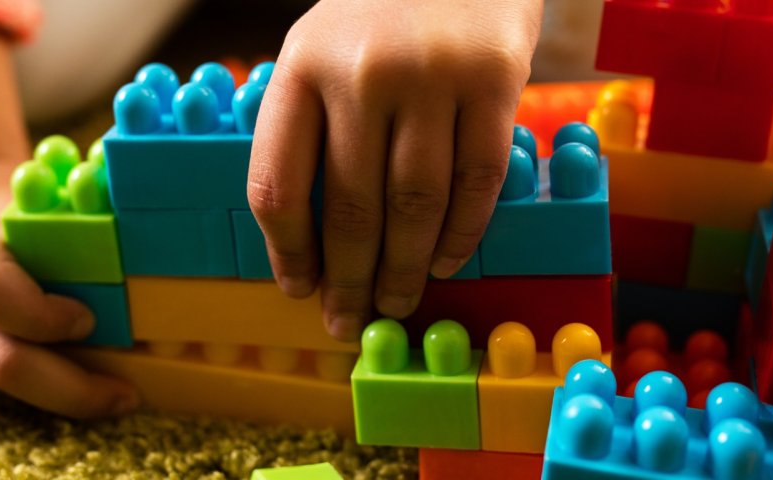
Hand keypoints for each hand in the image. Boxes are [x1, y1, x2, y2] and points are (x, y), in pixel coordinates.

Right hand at [0, 161, 138, 417]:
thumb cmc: (22, 233)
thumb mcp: (53, 224)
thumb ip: (88, 253)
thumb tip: (153, 291)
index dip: (39, 315)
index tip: (89, 323)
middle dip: (67, 387)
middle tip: (121, 394)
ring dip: (5, 397)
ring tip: (55, 389)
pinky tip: (6, 394)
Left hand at [248, 0, 543, 340]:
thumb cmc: (382, 10)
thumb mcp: (321, 47)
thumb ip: (308, 123)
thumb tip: (304, 234)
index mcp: (300, 67)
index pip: (278, 185)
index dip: (287, 252)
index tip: (299, 288)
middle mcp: (360, 73)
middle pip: (348, 208)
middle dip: (348, 279)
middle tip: (349, 320)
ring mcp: (430, 75)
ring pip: (413, 204)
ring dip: (403, 269)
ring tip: (396, 303)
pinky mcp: (494, 78)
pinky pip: (477, 180)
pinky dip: (461, 233)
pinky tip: (445, 261)